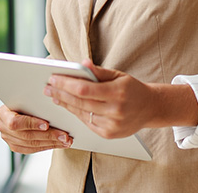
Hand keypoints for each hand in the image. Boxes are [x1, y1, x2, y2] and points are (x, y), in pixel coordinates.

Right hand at [0, 105, 71, 153]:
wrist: (18, 106)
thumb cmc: (25, 99)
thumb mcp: (26, 97)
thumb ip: (34, 102)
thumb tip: (54, 102)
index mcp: (3, 113)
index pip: (15, 122)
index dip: (31, 124)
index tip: (47, 124)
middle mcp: (2, 127)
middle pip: (26, 136)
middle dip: (48, 136)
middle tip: (64, 136)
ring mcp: (8, 138)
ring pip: (31, 145)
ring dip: (51, 143)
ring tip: (66, 141)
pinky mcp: (15, 146)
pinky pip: (32, 150)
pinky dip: (47, 146)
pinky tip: (59, 144)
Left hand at [45, 61, 173, 139]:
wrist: (149, 108)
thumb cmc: (132, 89)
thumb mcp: (119, 75)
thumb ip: (99, 71)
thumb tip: (82, 64)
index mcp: (118, 92)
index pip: (84, 89)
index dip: (66, 84)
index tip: (53, 78)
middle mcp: (115, 111)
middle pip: (80, 102)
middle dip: (61, 94)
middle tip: (48, 87)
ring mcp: (112, 125)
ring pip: (81, 114)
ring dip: (65, 104)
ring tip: (54, 96)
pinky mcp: (108, 134)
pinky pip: (87, 123)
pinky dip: (76, 113)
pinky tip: (68, 105)